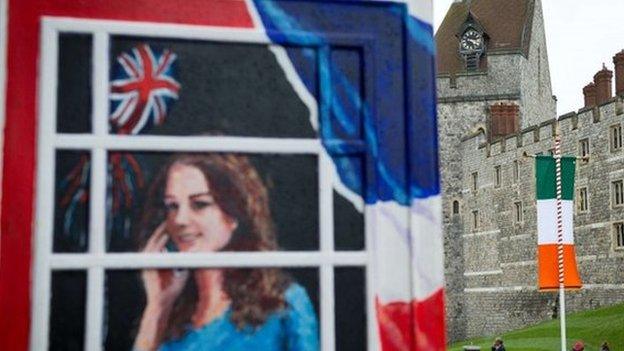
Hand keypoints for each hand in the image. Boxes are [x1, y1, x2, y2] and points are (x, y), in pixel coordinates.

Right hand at [134, 223, 188, 350]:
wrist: (163, 303)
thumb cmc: (172, 289)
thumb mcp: (180, 273)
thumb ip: (182, 263)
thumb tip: (191, 254)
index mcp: (156, 262)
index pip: (159, 244)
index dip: (164, 234)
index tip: (170, 225)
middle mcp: (150, 262)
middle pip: (154, 242)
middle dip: (160, 231)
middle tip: (167, 221)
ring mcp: (147, 265)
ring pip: (152, 245)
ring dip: (159, 235)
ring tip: (166, 226)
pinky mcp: (147, 269)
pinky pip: (153, 253)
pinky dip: (159, 244)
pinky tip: (166, 237)